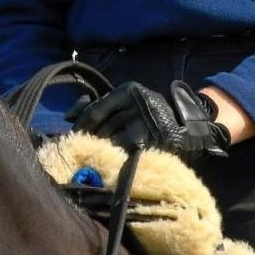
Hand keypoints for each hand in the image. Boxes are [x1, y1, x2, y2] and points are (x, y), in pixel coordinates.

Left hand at [67, 80, 229, 157]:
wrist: (185, 126)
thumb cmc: (149, 113)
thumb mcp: (127, 102)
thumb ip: (100, 105)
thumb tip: (69, 116)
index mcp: (128, 91)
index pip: (96, 110)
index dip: (81, 126)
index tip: (72, 137)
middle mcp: (136, 104)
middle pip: (102, 127)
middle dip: (90, 140)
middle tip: (80, 150)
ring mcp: (143, 124)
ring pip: (110, 141)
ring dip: (100, 151)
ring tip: (93, 158)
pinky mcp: (149, 144)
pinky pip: (123, 153)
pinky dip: (114, 159)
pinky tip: (109, 163)